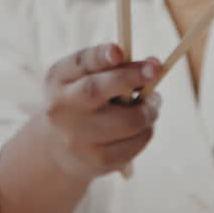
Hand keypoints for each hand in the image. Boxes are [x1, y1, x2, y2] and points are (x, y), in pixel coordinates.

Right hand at [40, 44, 161, 179]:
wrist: (58, 149)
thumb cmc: (80, 101)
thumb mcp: (81, 77)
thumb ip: (112, 65)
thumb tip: (154, 64)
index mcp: (58, 80)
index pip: (78, 64)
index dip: (99, 56)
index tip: (118, 50)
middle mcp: (61, 108)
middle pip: (95, 90)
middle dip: (130, 77)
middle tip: (155, 69)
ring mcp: (78, 138)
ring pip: (128, 120)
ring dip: (149, 109)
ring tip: (150, 104)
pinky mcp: (98, 161)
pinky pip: (137, 142)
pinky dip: (146, 130)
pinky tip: (141, 126)